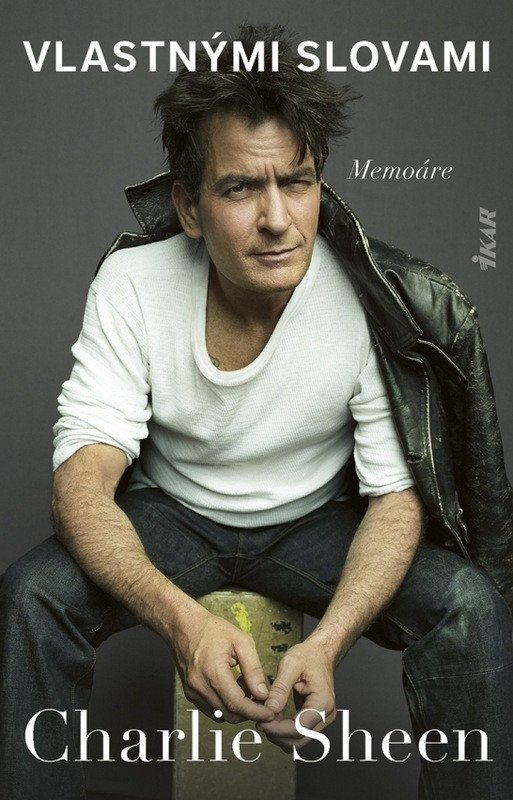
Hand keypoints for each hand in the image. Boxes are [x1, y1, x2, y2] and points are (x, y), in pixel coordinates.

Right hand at [171, 604, 274, 724]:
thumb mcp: (241, 641)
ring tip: (245, 686)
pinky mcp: (190, 694)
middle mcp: (200, 686)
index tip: (270, 713)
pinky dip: (226, 705)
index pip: (237, 704)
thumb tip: (262, 693)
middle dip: (249, 712)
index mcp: (213, 671)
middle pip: (230, 715)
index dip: (256, 712)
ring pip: (221, 715)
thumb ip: (254, 669)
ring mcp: (193, 692)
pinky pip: (212, 710)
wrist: (184, 626)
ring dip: (237, 708)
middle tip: (261, 697)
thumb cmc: (211, 630)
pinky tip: (232, 688)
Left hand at [257, 639, 335, 751]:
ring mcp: (323, 718)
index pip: (298, 729)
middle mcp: (326, 715)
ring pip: (299, 740)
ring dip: (280, 734)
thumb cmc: (308, 655)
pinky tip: (274, 717)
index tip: (260, 722)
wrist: (320, 652)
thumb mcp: (290, 665)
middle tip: (259, 721)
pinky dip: (285, 729)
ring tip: (265, 718)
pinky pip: (300, 731)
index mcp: (322, 702)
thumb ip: (280, 688)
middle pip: (299, 740)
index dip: (277, 730)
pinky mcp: (316, 718)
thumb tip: (269, 710)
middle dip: (277, 735)